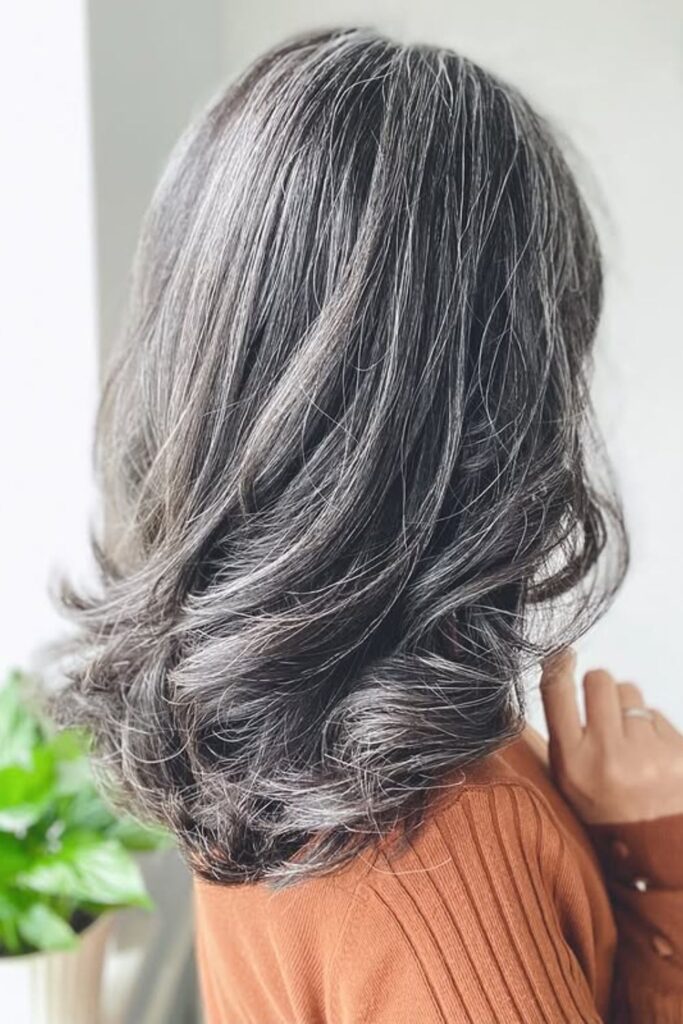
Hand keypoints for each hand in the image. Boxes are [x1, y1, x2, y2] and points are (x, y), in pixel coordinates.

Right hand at [540, 649, 682, 824]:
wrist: (659, 858)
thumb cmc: (607, 816)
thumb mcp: (568, 783)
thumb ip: (561, 735)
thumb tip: (558, 673)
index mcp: (573, 764)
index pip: (557, 691)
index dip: (558, 665)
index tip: (563, 655)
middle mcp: (608, 755)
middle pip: (600, 680)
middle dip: (600, 687)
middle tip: (602, 708)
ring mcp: (648, 754)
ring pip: (631, 693)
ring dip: (628, 708)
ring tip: (629, 742)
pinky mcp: (679, 754)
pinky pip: (658, 715)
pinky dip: (653, 730)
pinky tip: (651, 758)